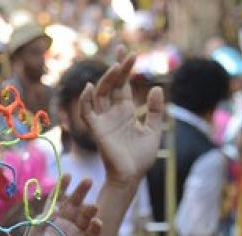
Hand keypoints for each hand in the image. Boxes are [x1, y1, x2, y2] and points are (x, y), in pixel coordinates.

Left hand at [27, 175, 99, 235]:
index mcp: (52, 222)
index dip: (62, 188)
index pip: (58, 200)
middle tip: (87, 180)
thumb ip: (39, 223)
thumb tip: (50, 207)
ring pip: (87, 215)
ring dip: (90, 208)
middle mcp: (67, 225)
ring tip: (93, 207)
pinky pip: (95, 231)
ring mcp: (79, 234)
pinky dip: (96, 225)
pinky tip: (97, 223)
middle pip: (75, 203)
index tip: (68, 176)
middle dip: (80, 191)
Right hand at [80, 54, 164, 183]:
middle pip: (112, 85)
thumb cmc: (141, 158)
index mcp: (126, 111)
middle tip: (127, 54)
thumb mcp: (154, 131)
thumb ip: (154, 110)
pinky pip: (87, 112)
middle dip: (118, 68)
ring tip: (116, 66)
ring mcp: (103, 120)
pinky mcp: (96, 130)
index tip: (129, 52)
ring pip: (100, 94)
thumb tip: (156, 88)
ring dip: (106, 79)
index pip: (123, 85)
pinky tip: (90, 87)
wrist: (131, 177)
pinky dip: (86, 99)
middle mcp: (113, 113)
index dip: (125, 69)